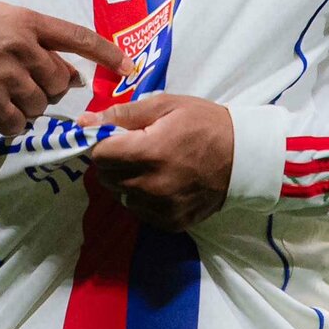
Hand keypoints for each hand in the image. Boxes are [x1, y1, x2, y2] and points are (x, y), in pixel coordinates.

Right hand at [0, 4, 131, 136]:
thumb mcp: (3, 19)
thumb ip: (39, 38)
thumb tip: (74, 72)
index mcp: (27, 22)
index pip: (78, 37)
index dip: (107, 54)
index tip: (127, 67)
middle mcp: (21, 48)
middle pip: (61, 80)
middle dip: (52, 88)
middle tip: (28, 83)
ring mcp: (7, 78)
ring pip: (42, 105)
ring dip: (30, 106)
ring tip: (6, 94)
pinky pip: (20, 124)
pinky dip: (12, 123)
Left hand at [90, 94, 233, 231]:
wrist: (244, 156)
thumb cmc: (204, 124)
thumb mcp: (166, 105)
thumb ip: (122, 114)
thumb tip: (85, 121)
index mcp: (149, 152)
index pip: (99, 155)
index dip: (103, 143)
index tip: (117, 137)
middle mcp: (152, 185)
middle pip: (106, 177)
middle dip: (113, 162)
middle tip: (135, 150)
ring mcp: (162, 208)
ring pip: (121, 196)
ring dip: (126, 181)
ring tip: (150, 167)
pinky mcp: (171, 223)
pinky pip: (140, 212)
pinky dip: (143, 198)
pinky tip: (161, 184)